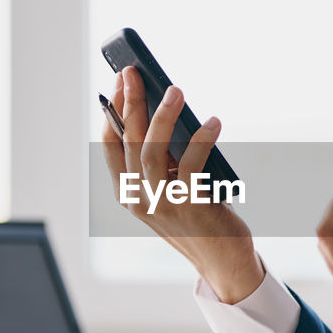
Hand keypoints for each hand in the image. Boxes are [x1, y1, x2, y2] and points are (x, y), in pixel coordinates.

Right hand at [100, 67, 263, 302]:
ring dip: (162, 117)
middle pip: (129, 141)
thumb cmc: (198, 217)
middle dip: (131, 103)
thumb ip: (163, 161)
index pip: (111, 145)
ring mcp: (161, 204)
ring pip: (152, 151)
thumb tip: (167, 111)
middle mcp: (139, 198)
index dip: (113, 111)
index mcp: (128, 192)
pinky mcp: (189, 205)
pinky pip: (191, 164)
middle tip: (134, 72)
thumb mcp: (170, 188)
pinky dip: (201, 139)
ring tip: (175, 91)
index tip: (120, 82)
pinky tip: (213, 122)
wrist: (221, 259)